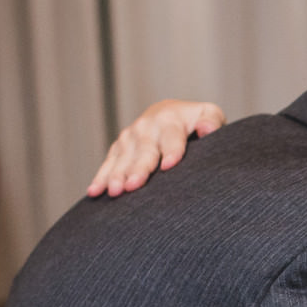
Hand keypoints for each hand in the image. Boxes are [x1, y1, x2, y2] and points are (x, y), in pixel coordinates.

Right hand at [88, 100, 225, 196]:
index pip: (172, 137)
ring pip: (124, 158)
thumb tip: (207, 129)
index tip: (169, 166)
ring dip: (117, 174)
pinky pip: (109, 163)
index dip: (171, 151)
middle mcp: (147, 126)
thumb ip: (211, 122)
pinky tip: (94, 192)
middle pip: (144, 150)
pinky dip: (101, 177)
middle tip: (134, 185)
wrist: (171, 114)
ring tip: (115, 191)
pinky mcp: (119, 147)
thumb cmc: (196, 121)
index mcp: (170, 119)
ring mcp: (130, 137)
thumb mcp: (208, 115)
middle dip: (138, 168)